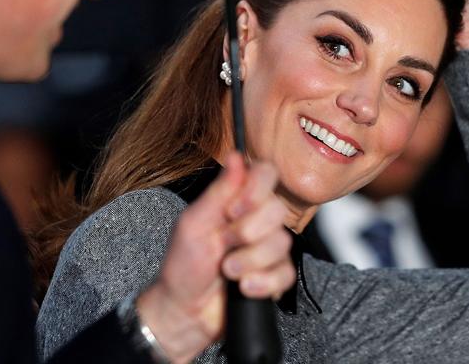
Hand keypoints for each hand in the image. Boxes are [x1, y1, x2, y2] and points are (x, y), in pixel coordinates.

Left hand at [137, 152, 293, 362]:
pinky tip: (244, 287)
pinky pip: (285, 273)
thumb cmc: (183, 265)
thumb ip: (219, 191)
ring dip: (250, 260)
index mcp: (236, 201)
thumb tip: (236, 156)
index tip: (234, 210)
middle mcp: (256, 220)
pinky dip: (261, 282)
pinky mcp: (275, 275)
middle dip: (247, 232)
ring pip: (283, 243)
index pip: (265, 174)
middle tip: (223, 244)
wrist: (186, 311)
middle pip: (277, 209)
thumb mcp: (194, 223)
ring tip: (228, 270)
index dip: (256, 189)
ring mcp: (267, 248)